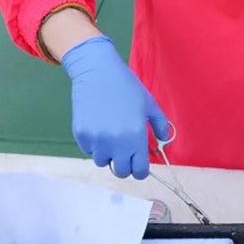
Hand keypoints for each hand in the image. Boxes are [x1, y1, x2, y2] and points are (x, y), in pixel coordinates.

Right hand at [60, 35, 169, 179]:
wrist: (97, 71)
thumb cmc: (126, 87)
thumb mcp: (149, 104)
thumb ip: (160, 125)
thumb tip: (163, 140)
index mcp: (135, 138)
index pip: (139, 171)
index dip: (140, 169)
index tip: (139, 163)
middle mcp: (115, 143)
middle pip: (121, 171)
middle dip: (124, 164)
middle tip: (125, 150)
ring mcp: (96, 140)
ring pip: (102, 161)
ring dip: (107, 154)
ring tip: (110, 134)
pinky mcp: (81, 135)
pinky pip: (89, 150)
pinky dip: (94, 144)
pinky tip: (97, 125)